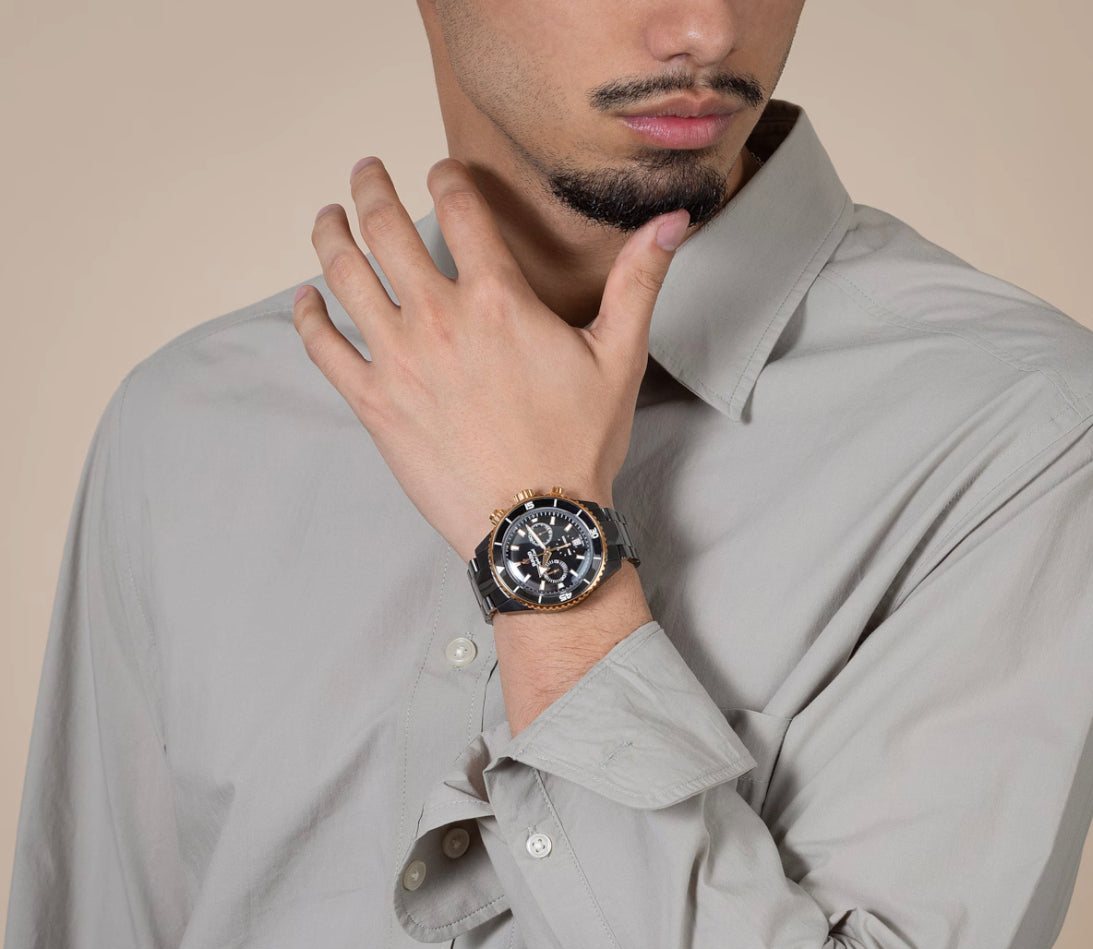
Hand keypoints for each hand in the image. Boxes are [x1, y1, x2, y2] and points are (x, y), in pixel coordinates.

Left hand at [293, 155, 689, 561]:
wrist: (535, 522)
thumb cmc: (578, 445)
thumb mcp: (620, 359)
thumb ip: (639, 282)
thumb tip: (673, 220)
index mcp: (498, 298)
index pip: (460, 207)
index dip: (447, 176)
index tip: (439, 169)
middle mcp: (438, 318)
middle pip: (386, 227)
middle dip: (371, 187)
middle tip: (365, 170)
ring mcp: (398, 360)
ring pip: (344, 275)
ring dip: (330, 235)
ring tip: (328, 216)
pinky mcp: (373, 403)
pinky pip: (323, 347)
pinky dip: (307, 316)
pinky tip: (306, 300)